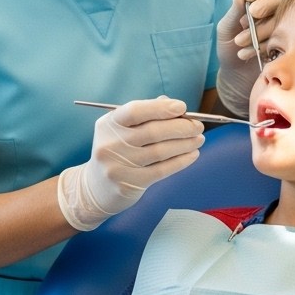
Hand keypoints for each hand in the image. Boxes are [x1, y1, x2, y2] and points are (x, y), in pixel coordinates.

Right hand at [58, 97, 203, 230]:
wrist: (95, 187)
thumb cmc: (117, 150)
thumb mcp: (122, 129)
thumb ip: (146, 114)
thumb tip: (175, 107)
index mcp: (108, 124)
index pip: (135, 111)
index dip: (160, 108)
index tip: (182, 107)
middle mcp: (111, 144)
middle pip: (152, 132)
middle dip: (181, 127)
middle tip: (198, 125)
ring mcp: (119, 166)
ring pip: (160, 151)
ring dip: (185, 144)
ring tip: (199, 139)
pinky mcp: (130, 184)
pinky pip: (162, 170)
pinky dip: (181, 161)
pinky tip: (193, 155)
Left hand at [215, 0, 280, 116]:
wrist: (235, 74)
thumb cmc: (229, 47)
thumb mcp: (226, 29)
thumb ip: (234, 12)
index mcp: (255, 4)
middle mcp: (271, 13)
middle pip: (277, 0)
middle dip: (263, 7)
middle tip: (250, 17)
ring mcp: (281, 29)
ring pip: (279, 20)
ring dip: (258, 31)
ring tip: (239, 43)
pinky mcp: (287, 45)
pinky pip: (282, 40)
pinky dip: (262, 46)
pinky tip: (246, 54)